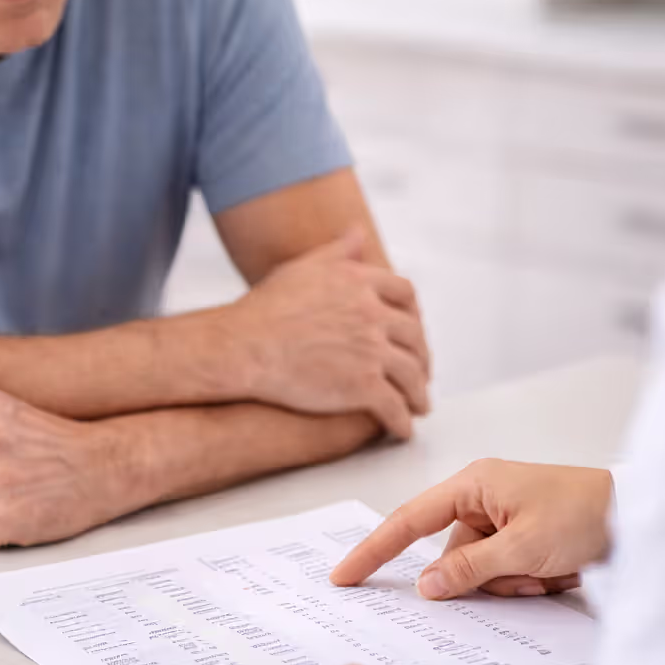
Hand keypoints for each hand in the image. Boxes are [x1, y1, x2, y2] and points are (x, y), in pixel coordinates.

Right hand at [226, 229, 431, 440]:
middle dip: (422, 356)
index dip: (413, 313)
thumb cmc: (264, 309)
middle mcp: (373, 314)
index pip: (405, 294)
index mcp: (360, 283)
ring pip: (411, 375)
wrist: (242, 347)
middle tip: (421, 371)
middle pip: (415, 336)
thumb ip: (336, 251)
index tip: (413, 328)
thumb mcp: (302, 268)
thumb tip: (358, 233)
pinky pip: (395, 408)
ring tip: (418, 405)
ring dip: (419, 394)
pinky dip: (403, 422)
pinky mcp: (363, 387)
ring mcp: (371, 351)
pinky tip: (402, 431)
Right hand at [332, 460, 613, 600]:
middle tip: (529, 573)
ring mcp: (503, 517)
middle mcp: (483, 497)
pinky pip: (504, 572)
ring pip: (480, 571)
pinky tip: (559, 569)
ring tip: (553, 569)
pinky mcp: (522, 535)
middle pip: (453, 556)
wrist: (637, 514)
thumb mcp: (522, 548)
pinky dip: (527, 579)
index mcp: (474, 485)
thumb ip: (470, 569)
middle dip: (487, 577)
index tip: (345, 576)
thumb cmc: (583, 513)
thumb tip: (427, 585)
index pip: (409, 521)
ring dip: (513, 582)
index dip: (374, 550)